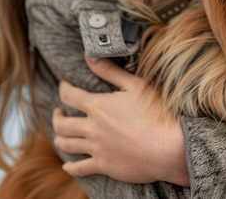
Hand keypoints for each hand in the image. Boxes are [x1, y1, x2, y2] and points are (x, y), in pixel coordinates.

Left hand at [52, 56, 189, 185]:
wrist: (168, 147)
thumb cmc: (155, 112)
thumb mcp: (135, 85)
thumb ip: (110, 71)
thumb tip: (89, 56)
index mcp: (98, 106)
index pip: (69, 96)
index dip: (63, 89)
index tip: (64, 85)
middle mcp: (92, 128)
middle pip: (63, 123)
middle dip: (57, 116)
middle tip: (59, 112)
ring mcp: (97, 149)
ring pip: (67, 144)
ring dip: (60, 138)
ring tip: (61, 133)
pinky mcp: (104, 166)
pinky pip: (79, 168)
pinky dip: (70, 166)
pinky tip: (68, 165)